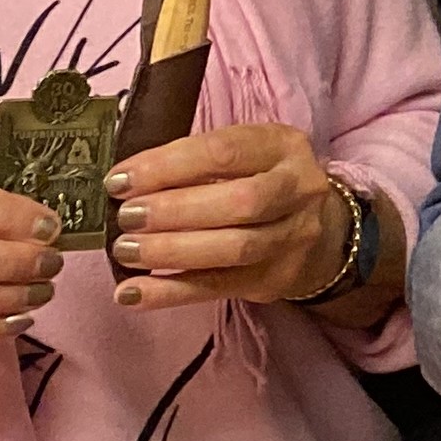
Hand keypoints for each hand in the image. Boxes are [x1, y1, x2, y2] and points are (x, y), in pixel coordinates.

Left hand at [106, 122, 363, 309]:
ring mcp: (293, 238)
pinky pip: (218, 288)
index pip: (224, 152)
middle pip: (239, 202)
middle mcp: (299, 189)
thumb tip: (125, 182)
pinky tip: (132, 293)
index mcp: (283, 146)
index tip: (120, 181)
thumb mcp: (242, 156)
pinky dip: (170, 293)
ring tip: (126, 251)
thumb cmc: (259, 181)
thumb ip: (194, 163)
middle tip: (127, 218)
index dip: (168, 166)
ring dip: (171, 251)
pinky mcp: (276, 278)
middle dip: (174, 211)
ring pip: (233, 248)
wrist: (320, 228)